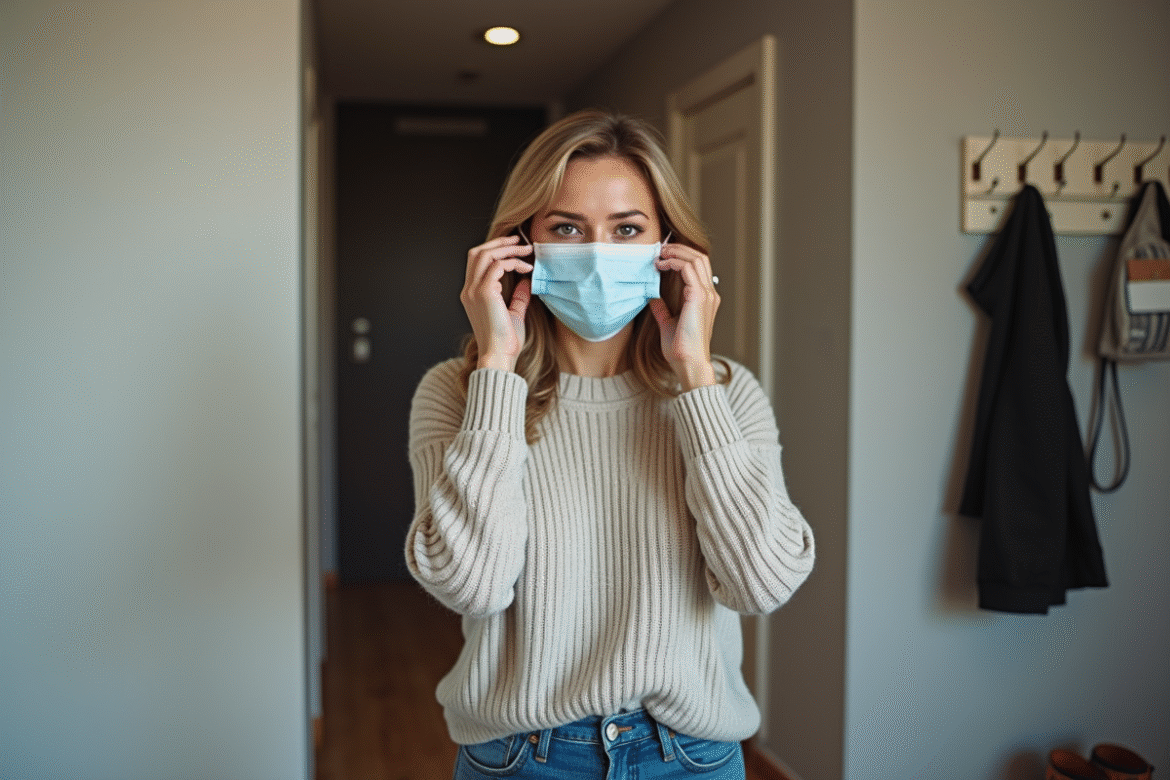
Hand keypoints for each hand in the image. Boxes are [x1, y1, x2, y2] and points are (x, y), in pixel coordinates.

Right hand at [460, 235, 533, 371]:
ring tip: (526, 251)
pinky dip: (513, 263)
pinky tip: (527, 269)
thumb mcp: (514, 314)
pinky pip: (498, 266)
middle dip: (499, 243)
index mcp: (472, 294)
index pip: (477, 261)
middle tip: (520, 241)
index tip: (514, 247)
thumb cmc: (506, 341)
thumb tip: (526, 282)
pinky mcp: (484, 293)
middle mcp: (469, 290)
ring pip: (485, 254)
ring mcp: (474, 290)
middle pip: (478, 252)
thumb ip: (518, 297)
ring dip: (507, 249)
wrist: (499, 355)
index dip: (495, 249)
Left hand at [648, 242, 719, 389]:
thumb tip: (652, 299)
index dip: (682, 256)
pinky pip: (688, 268)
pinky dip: (674, 262)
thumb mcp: (668, 324)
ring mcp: (707, 294)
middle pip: (700, 257)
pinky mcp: (698, 297)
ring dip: (676, 252)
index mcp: (705, 299)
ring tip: (660, 254)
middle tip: (660, 249)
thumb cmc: (680, 349)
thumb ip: (662, 310)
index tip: (662, 256)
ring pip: (696, 258)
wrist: (689, 363)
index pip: (699, 267)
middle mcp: (709, 294)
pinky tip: (661, 265)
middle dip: (679, 249)